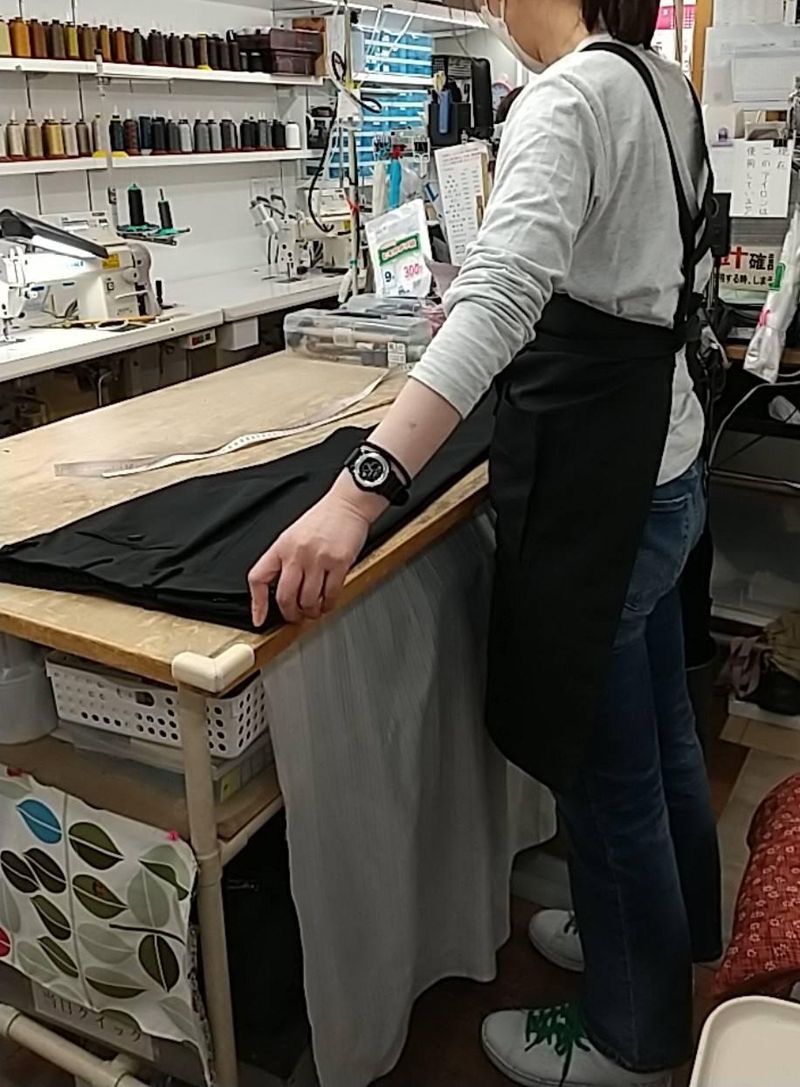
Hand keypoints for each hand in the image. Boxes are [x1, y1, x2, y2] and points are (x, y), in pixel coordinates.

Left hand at [248, 492, 370, 625]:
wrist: (348, 504)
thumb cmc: (323, 519)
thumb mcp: (292, 536)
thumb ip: (284, 559)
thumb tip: (278, 589)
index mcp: (281, 546)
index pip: (259, 578)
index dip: (257, 603)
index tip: (259, 618)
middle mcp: (297, 553)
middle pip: (285, 597)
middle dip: (290, 614)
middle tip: (295, 616)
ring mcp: (318, 559)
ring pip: (308, 600)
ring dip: (311, 611)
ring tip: (313, 610)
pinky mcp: (339, 563)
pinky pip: (330, 594)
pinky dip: (328, 604)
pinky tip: (327, 603)